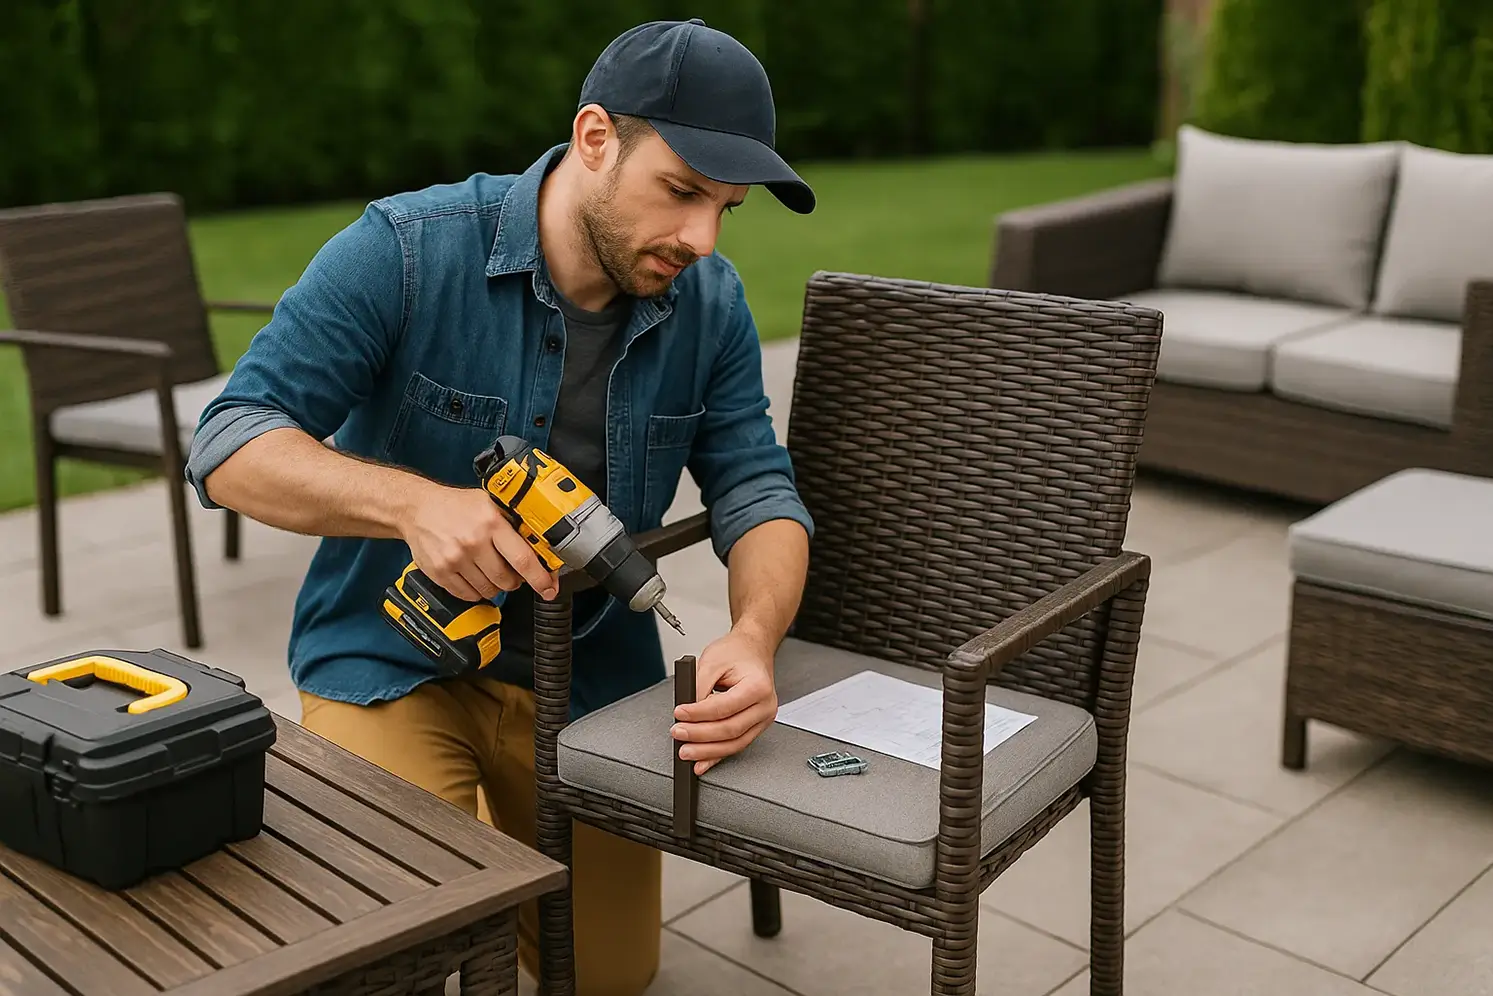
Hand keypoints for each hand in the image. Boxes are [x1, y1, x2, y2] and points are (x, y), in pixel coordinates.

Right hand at [399, 484, 558, 602]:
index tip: (548, 588)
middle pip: (506, 580)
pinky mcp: (440, 572)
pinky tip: (473, 576)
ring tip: (488, 570)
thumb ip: (511, 523)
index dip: (539, 578)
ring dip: (494, 586)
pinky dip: (475, 591)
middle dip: (514, 581)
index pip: (522, 558)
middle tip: (511, 572)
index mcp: (491, 522)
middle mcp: (473, 542)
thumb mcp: (489, 504)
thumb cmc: (456, 506)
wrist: (416, 508)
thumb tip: (539, 547)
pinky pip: (467, 595)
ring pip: (488, 591)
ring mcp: (455, 559)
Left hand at [671, 627, 777, 774]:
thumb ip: (698, 686)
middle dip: (700, 736)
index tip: (679, 713)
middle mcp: (764, 706)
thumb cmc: (736, 653)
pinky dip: (717, 756)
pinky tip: (702, 762)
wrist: (752, 651)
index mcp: (758, 686)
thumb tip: (686, 713)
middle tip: (678, 733)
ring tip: (686, 751)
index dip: (699, 713)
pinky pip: (736, 745)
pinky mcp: (755, 727)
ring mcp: (762, 719)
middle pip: (730, 729)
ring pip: (734, 743)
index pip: (725, 707)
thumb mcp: (712, 661)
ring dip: (707, 751)